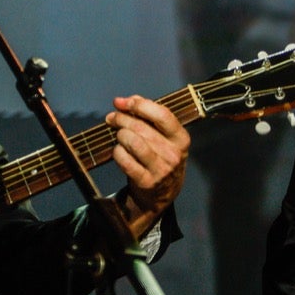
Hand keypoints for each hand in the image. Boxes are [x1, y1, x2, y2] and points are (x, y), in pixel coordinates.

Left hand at [105, 95, 190, 236]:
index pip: (162, 115)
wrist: (162, 195)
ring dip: (120, 135)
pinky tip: (118, 151)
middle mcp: (174, 154)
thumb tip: (129, 100)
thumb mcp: (164, 138)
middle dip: (122, 119)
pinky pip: (125, 160)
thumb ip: (149, 116)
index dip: (140, 105)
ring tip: (118, 135)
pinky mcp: (146, 182)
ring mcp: (161, 169)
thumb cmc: (161, 159)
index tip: (123, 102)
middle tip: (112, 118)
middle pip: (142, 128)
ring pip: (133, 142)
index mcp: (181, 139)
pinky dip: (117, 152)